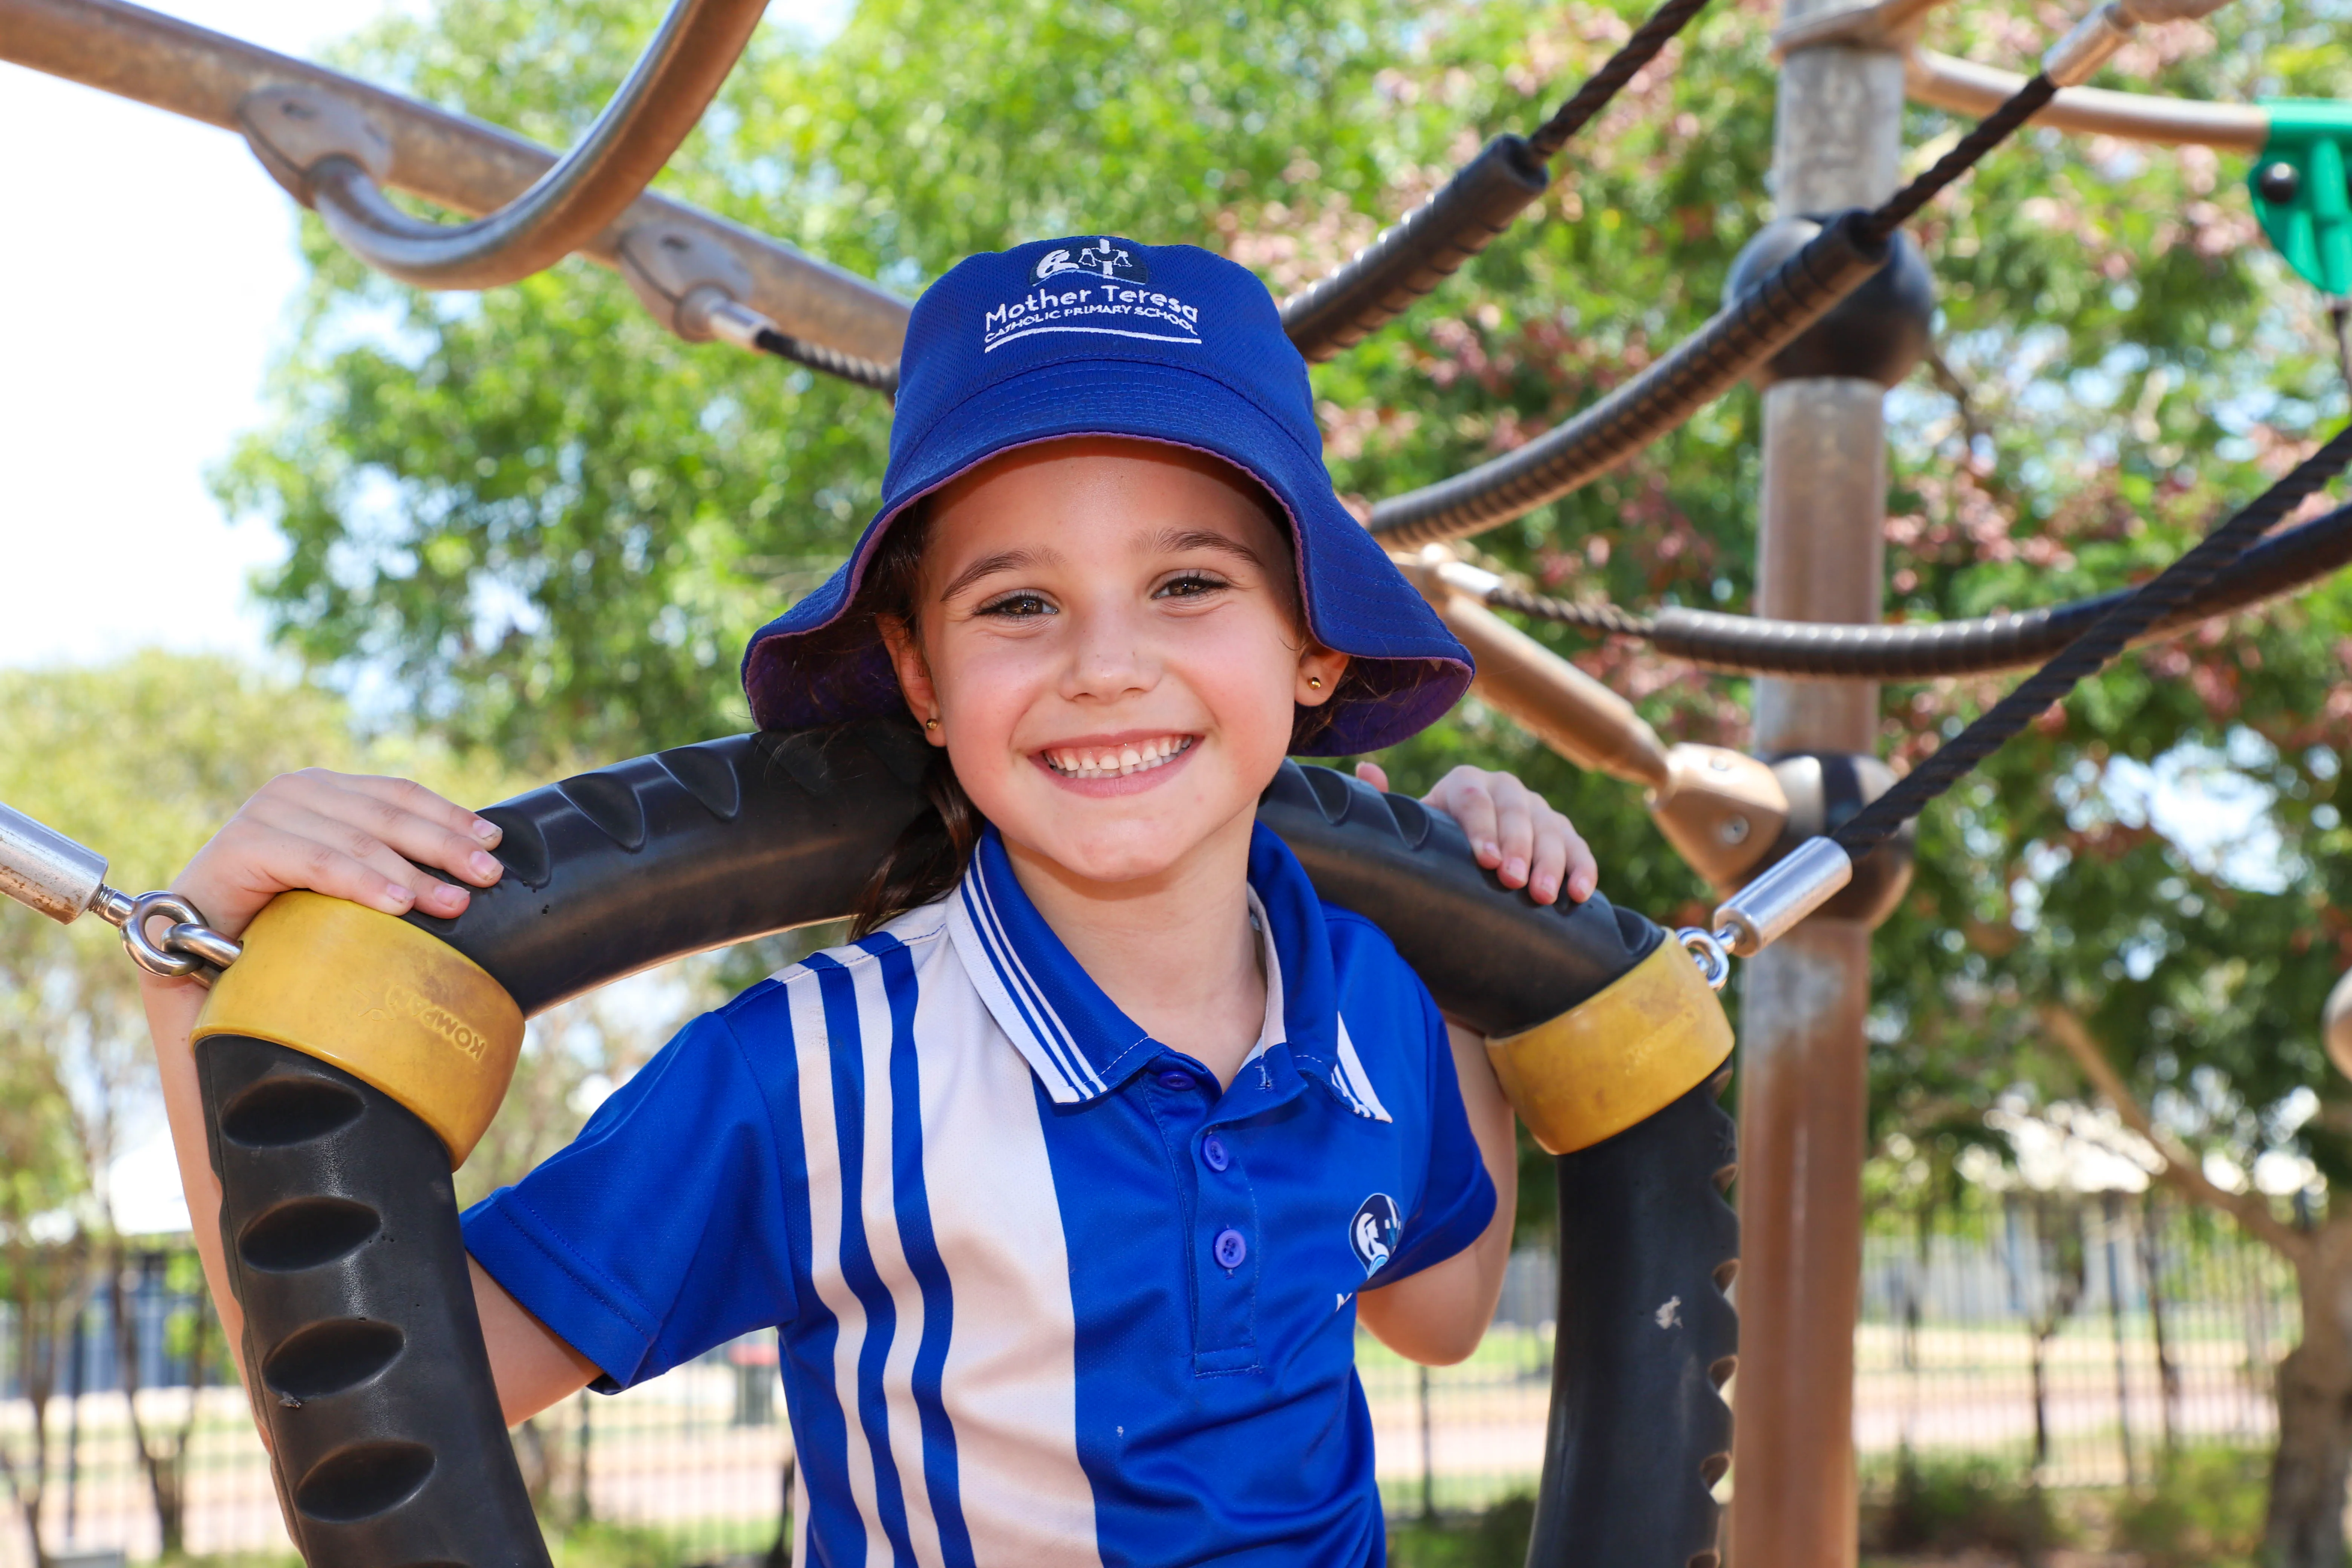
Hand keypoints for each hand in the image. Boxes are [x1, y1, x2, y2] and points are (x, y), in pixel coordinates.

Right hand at [172, 770, 506, 941]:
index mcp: (326, 791)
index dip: (450, 816)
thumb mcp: (339, 880)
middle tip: (488, 875)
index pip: (400, 795)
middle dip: (445, 845)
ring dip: (413, 872)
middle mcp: (298, 791)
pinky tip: (397, 905)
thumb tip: (458, 876)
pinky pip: (317, 863)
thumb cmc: (276, 916)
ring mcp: (268, 813)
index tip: (494, 842)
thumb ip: (381, 862)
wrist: (194, 946)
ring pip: (359, 839)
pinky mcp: (244, 847)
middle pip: (388, 813)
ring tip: (454, 902)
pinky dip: (361, 882)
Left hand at [1354, 762, 1595, 905]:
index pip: (1474, 801)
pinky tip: (1579, 895)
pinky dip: (1582, 869)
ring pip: (1551, 830)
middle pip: (1517, 814)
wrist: (1465, 851)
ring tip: (1543, 896)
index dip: (1482, 829)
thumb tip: (1364, 767)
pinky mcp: (1563, 833)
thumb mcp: (1413, 823)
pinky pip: (1578, 848)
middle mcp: (1505, 789)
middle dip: (1519, 848)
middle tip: (1514, 882)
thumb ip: (1388, 801)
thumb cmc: (1433, 840)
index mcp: (1465, 783)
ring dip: (1551, 862)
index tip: (1486, 861)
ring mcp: (1538, 809)